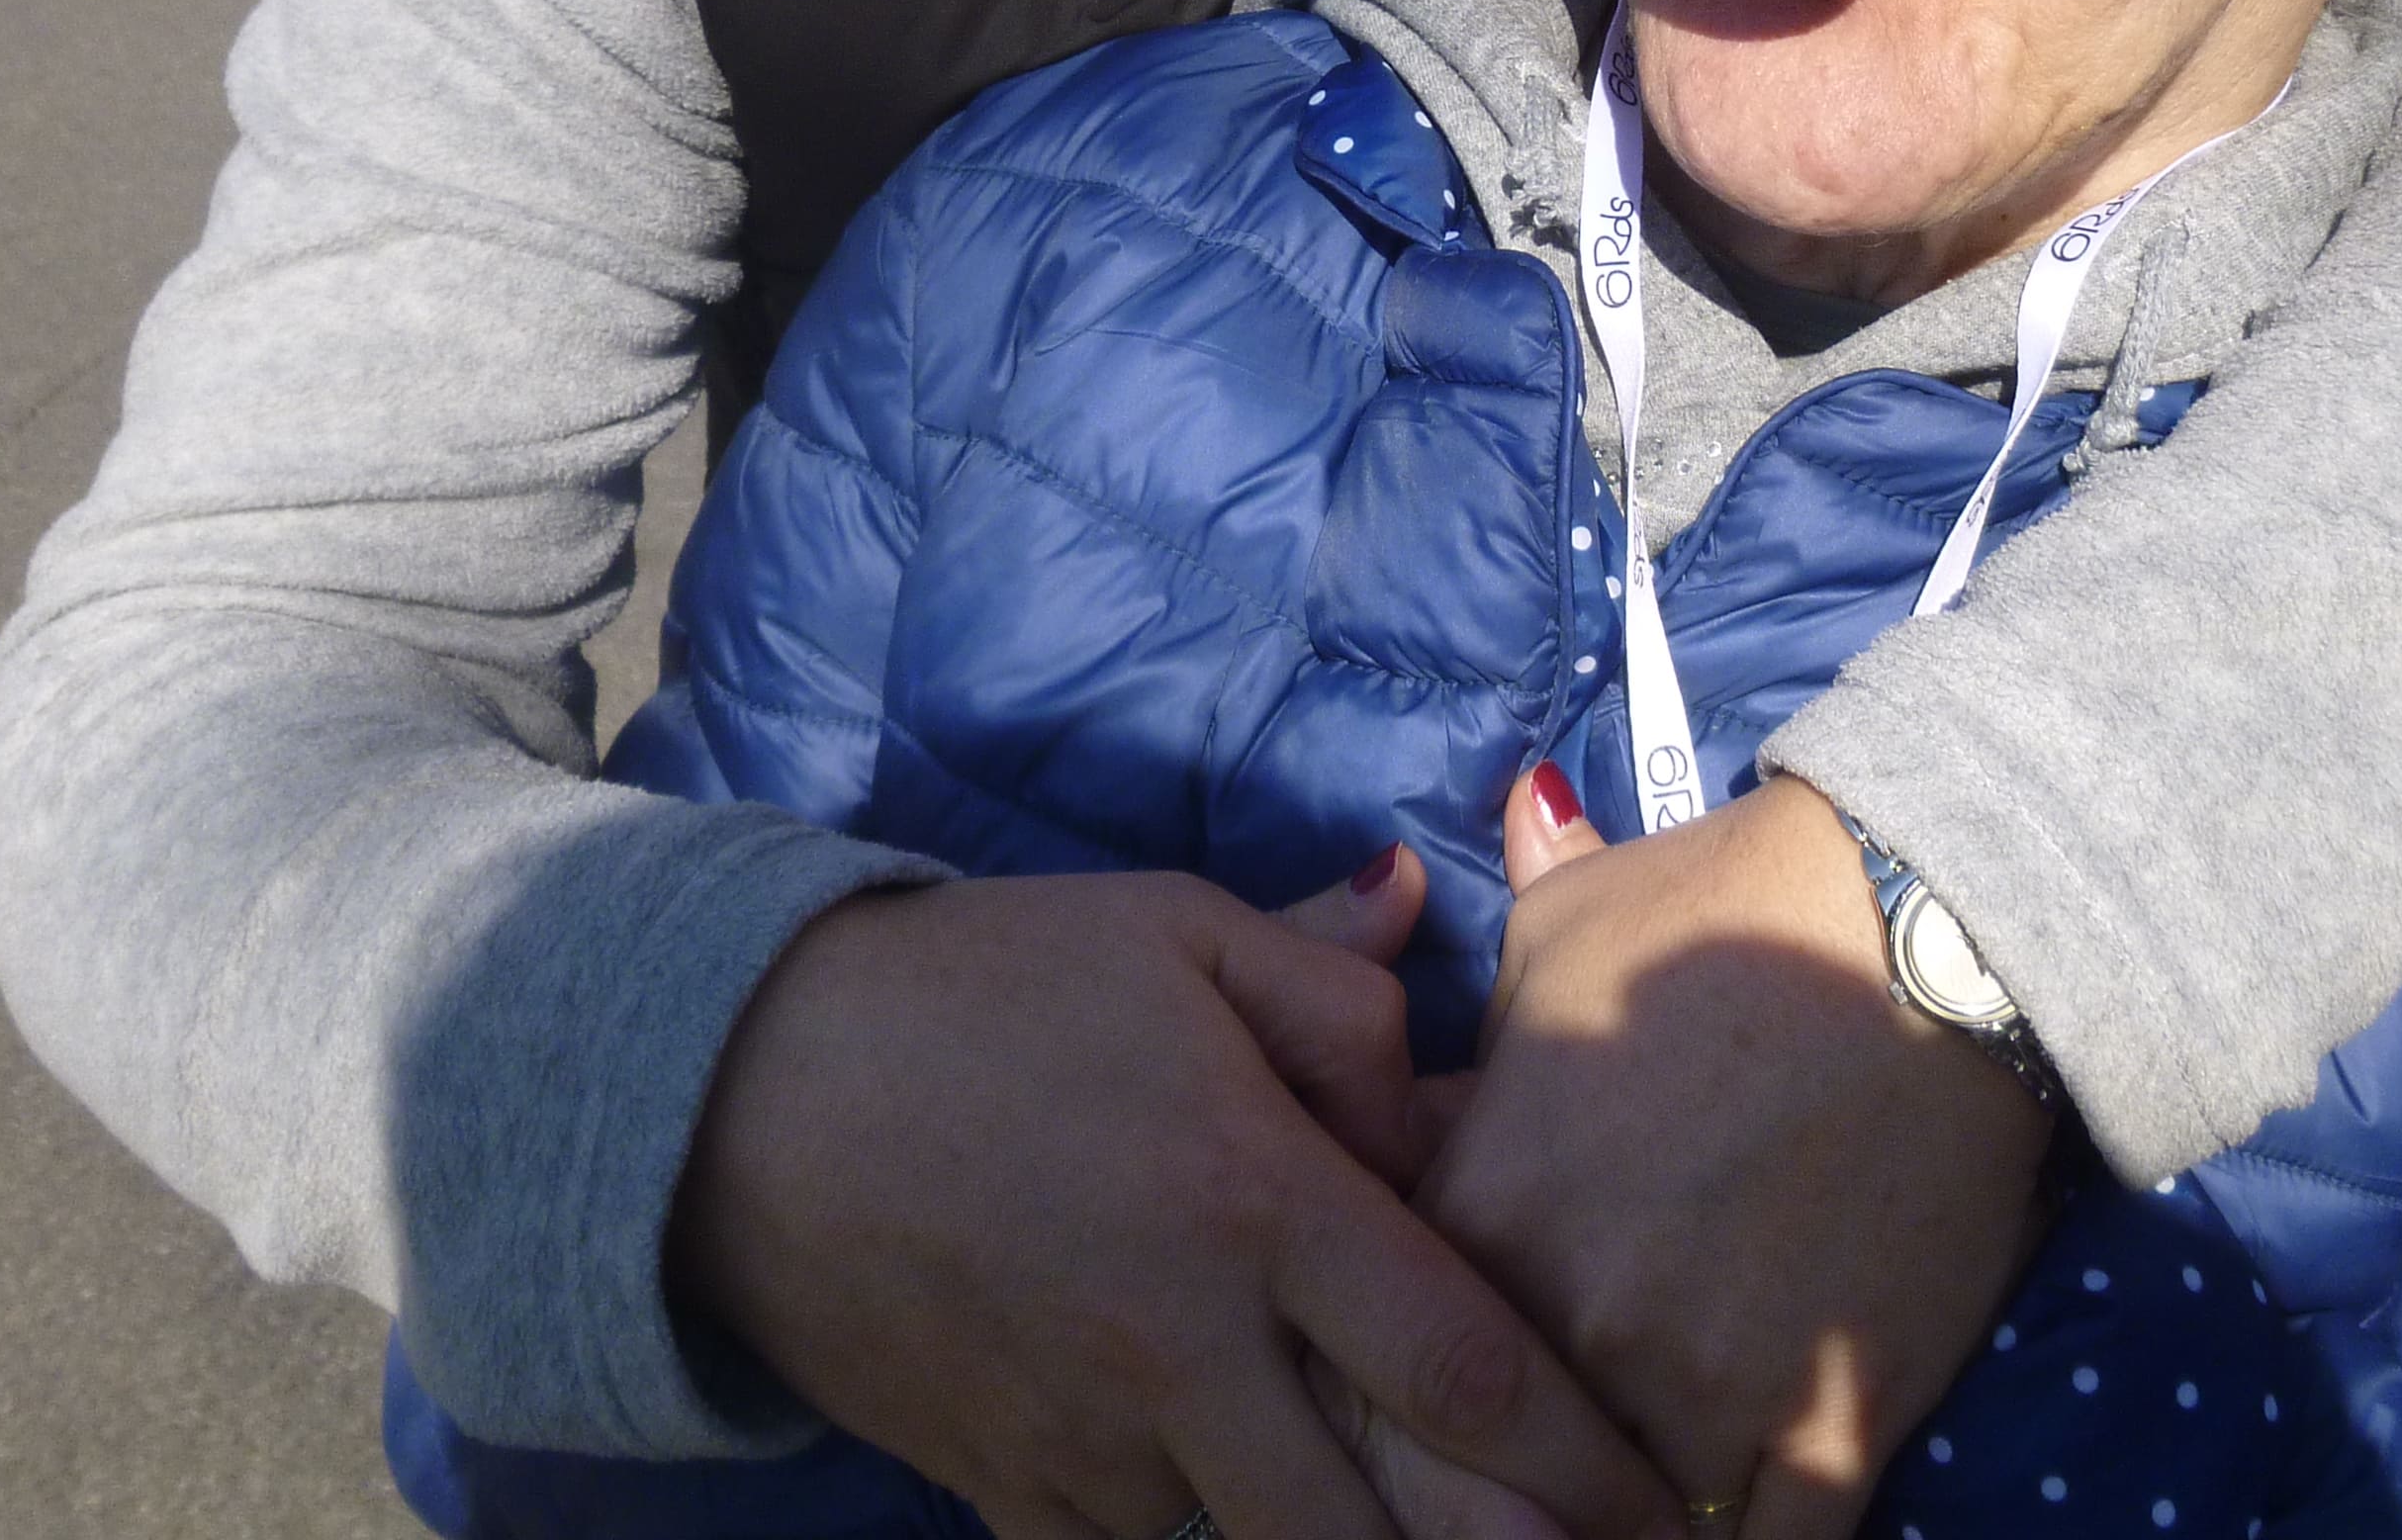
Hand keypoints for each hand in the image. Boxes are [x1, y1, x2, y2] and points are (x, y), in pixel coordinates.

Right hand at [668, 866, 1680, 1539]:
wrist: (736, 1101)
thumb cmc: (978, 993)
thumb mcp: (1168, 930)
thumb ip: (1327, 973)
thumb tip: (1432, 923)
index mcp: (1254, 1206)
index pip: (1460, 1368)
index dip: (1582, 1459)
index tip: (1666, 1504)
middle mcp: (1188, 1357)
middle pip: (1378, 1532)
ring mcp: (1094, 1447)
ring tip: (1434, 1522)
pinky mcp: (1011, 1496)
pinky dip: (1204, 1537)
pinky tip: (1248, 1496)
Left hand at [1401, 773, 2053, 1538]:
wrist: (1924, 933)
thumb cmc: (1732, 910)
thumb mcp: (1565, 925)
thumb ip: (1486, 989)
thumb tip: (1445, 907)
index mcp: (1485, 1208)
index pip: (1393, 1350)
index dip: (1416, 1370)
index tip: (1444, 1381)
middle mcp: (1574, 1321)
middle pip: (1499, 1468)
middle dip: (1506, 1478)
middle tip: (1530, 1472)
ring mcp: (1705, 1391)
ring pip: (1628, 1528)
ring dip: (1625, 1516)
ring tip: (1628, 1500)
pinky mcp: (1831, 1428)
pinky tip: (1737, 1517)